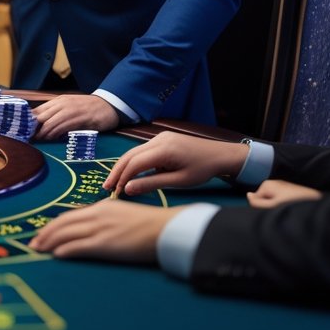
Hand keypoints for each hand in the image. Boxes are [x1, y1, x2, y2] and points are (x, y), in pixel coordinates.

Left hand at [29, 201, 181, 263]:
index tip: (43, 233)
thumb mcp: (122, 214)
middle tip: (33, 244)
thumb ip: (106, 219)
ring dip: (49, 243)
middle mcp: (97, 215)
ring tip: (38, 250)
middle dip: (45, 234)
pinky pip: (78, 247)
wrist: (166, 229)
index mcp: (101, 208)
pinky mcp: (105, 244)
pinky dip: (64, 251)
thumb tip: (92, 228)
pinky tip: (56, 255)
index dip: (53, 225)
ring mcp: (100, 229)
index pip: (69, 215)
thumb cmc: (149, 224)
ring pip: (66, 235)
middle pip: (63, 224)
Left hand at [31, 94, 120, 140]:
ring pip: (50, 122)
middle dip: (32, 129)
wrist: (109, 105)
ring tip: (37, 141)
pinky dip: (54, 134)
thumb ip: (56, 115)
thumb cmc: (88, 109)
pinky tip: (51, 139)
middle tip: (26, 139)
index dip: (27, 122)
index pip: (37, 111)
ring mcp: (70, 110)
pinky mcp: (80, 118)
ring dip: (42, 134)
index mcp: (58, 101)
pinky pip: (63, 126)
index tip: (21, 132)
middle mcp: (62, 104)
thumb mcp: (69, 109)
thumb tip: (39, 126)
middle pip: (40, 117)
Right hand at [104, 132, 248, 196]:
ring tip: (115, 182)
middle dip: (117, 171)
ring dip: (124, 167)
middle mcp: (158, 139)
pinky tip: (131, 173)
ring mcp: (159, 137)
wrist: (221, 155)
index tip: (116, 192)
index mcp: (163, 149)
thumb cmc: (203, 170)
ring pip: (134, 152)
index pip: (134, 163)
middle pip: (129, 155)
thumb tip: (128, 189)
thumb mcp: (178, 181)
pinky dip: (134, 162)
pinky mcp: (162, 139)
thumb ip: (152, 184)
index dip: (122, 178)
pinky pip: (143, 151)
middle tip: (107, 187)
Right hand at [247, 179, 321, 208]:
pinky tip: (294, 206)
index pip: (255, 200)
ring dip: (279, 206)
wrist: (317, 199)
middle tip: (282, 210)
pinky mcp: (290, 189)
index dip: (262, 208)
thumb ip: (256, 202)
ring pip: (273, 199)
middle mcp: (273, 182)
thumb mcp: (273, 206)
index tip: (274, 210)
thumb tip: (247, 196)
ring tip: (290, 208)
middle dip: (271, 207)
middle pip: (264, 199)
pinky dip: (286, 204)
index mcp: (266, 184)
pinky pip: (282, 198)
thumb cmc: (294, 203)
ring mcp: (282, 185)